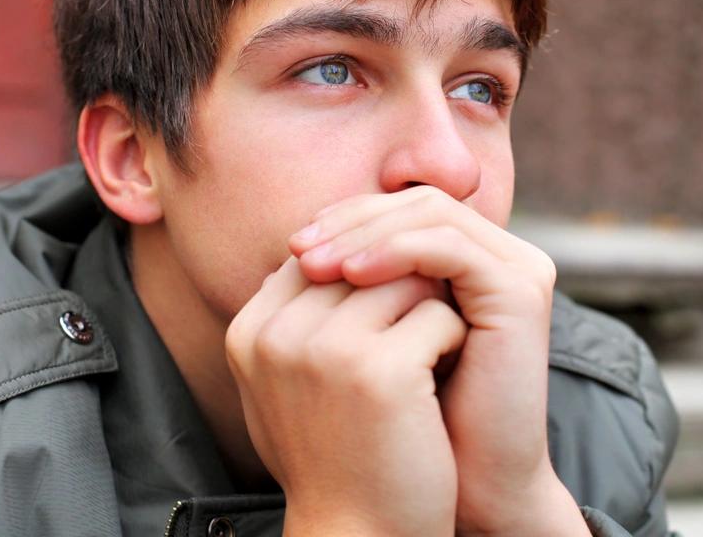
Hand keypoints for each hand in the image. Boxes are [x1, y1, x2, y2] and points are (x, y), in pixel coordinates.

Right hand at [225, 256, 465, 536]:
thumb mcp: (290, 383)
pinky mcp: (378, 370)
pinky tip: (442, 381)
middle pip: (363, 257)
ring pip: (405, 276)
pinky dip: (452, 342)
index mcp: (249, 331)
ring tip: (431, 353)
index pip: (320, 253)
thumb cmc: (336, 458)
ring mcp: (324, 349)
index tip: (388, 316)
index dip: (366, 275)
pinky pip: (438, 315)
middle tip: (421, 330)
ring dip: (430, 308)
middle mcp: (277, 333)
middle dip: (402, 285)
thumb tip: (317, 244)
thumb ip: (295, 316)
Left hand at [289, 187, 589, 535]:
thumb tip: (291, 252)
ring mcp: (516, 268)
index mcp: (468, 261)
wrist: (470, 486)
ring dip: (364, 232)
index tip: (293, 248)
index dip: (346, 219)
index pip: (400, 209)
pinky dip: (395, 251)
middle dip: (350, 220)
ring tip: (314, 263)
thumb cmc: (415, 421)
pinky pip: (449, 246)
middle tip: (297, 248)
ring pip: (430, 213)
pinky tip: (351, 275)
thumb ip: (351, 293)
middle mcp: (498, 255)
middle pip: (414, 202)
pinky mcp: (521, 289)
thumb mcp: (372, 342)